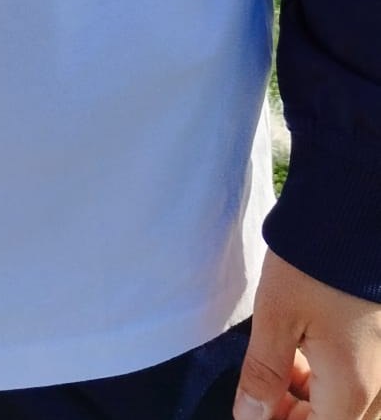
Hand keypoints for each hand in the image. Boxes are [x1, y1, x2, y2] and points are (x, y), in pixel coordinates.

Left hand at [234, 250, 380, 419]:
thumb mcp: (276, 316)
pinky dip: (330, 383)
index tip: (254, 411)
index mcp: (351, 388)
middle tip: (261, 395)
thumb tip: (249, 417)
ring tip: (277, 373)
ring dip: (314, 404)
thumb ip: (264, 373)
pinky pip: (361, 384)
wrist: (355, 217)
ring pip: (351, 408)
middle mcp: (378, 386)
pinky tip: (302, 356)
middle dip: (298, 418)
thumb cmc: (314, 265)